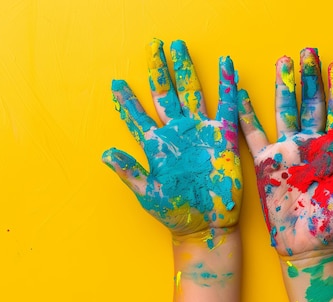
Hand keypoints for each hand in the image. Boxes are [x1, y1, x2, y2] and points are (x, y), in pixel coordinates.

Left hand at [103, 39, 241, 238]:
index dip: (127, 101)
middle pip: (166, 94)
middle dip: (159, 70)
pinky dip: (227, 86)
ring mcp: (200, 132)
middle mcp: (177, 133)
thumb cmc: (175, 212)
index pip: (138, 117)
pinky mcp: (223, 137)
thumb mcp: (148, 193)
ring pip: (192, 92)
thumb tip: (105, 154)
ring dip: (185, 70)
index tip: (115, 83)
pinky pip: (226, 106)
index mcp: (157, 145)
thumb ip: (130, 172)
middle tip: (153, 46)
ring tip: (178, 47)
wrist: (206, 224)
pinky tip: (226, 64)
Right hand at [238, 48, 332, 258]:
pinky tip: (242, 96)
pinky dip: (247, 115)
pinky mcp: (266, 165)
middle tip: (307, 52)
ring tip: (283, 63)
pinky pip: (254, 135)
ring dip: (283, 87)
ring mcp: (288, 153)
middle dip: (309, 78)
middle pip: (310, 104)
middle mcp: (311, 146)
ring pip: (284, 112)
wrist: (311, 246)